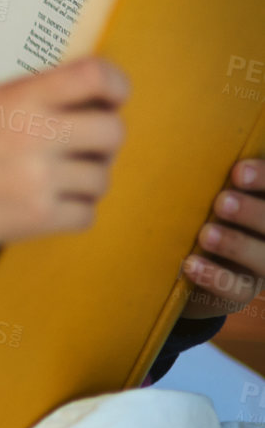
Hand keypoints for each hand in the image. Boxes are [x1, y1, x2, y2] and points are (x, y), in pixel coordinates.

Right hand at [0, 57, 128, 245]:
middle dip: (101, 141)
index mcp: (20, 98)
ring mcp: (40, 179)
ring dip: (84, 180)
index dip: (115, 86)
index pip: (96, 76)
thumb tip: (91, 99)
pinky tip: (46, 203)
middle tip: (80, 146)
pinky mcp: (39, 217)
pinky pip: (87, 214)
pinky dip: (72, 211)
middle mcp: (36, 135)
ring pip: (102, 178)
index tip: (111, 97)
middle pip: (113, 132)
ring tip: (52, 179)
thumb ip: (34, 96)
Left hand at [180, 158, 264, 319]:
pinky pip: (235, 288)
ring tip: (205, 233)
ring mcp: (261, 265)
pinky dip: (214, 277)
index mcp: (263, 202)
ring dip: (235, 244)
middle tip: (221, 201)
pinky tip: (191, 265)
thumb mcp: (203, 191)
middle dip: (252, 211)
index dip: (264, 178)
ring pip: (263, 258)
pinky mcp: (241, 291)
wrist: (189, 260)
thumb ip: (203, 174)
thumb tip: (171, 136)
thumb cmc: (197, 210)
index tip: (238, 172)